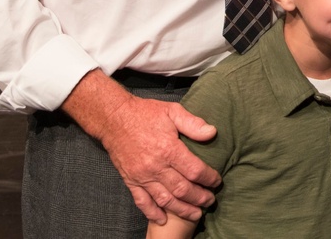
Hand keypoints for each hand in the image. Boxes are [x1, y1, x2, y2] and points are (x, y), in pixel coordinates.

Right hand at [96, 95, 220, 223]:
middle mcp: (155, 166)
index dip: (209, 178)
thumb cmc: (145, 113)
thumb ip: (193, 123)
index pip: (194, 170)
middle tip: (210, 201)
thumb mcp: (172, 111)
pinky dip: (152, 213)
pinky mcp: (130, 180)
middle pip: (182, 189)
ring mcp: (141, 176)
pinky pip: (142, 202)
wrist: (114, 119)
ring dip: (182, 210)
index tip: (217, 181)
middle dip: (199, 197)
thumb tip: (212, 132)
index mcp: (168, 149)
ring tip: (196, 214)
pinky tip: (163, 220)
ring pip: (165, 200)